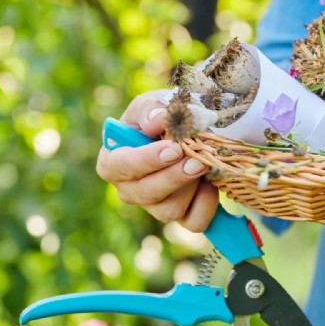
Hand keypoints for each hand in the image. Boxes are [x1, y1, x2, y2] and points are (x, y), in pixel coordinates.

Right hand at [95, 90, 218, 231]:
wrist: (191, 132)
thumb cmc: (162, 117)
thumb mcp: (154, 104)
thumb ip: (152, 109)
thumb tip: (157, 121)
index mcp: (113, 161)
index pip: (120, 167)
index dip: (147, 160)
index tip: (173, 149)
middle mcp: (129, 189)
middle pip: (146, 194)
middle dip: (175, 176)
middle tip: (197, 160)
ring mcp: (154, 206)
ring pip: (169, 210)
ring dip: (192, 187)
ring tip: (204, 164)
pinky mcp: (180, 216)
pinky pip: (194, 221)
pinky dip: (207, 204)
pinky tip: (211, 183)